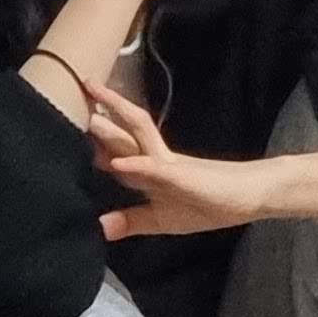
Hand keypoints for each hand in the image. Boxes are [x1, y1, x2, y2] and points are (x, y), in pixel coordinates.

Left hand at [84, 83, 274, 241]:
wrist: (252, 196)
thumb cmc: (211, 204)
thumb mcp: (163, 220)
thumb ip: (132, 220)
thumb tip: (99, 228)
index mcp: (151, 170)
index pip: (116, 151)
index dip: (93, 139)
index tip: (66, 122)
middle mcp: (157, 161)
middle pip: (123, 133)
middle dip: (100, 114)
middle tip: (76, 88)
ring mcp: (170, 166)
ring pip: (138, 140)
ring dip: (114, 127)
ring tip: (91, 112)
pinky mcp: (185, 177)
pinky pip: (157, 171)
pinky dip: (137, 167)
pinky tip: (118, 164)